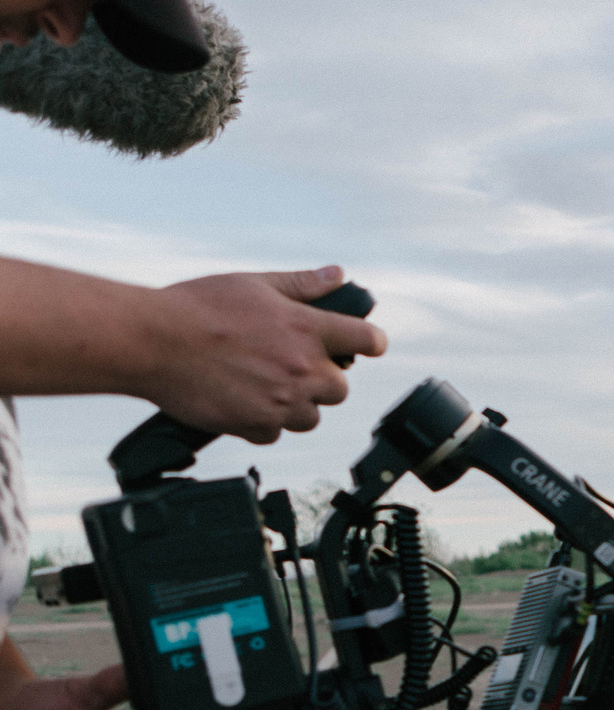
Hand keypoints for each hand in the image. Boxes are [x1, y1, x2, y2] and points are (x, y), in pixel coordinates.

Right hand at [141, 266, 387, 441]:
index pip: (368, 341)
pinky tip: (239, 400)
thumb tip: (338, 276)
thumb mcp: (254, 284)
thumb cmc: (197, 307)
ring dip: (292, 404)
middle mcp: (301, 367)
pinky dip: (261, 422)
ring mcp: (281, 401)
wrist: (150, 341)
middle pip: (340, 388)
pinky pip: (274, 433)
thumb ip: (302, 284)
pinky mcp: (255, 425)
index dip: (368, 343)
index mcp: (307, 328)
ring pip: (310, 416)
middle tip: (289, 366)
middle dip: (321, 380)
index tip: (363, 345)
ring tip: (260, 384)